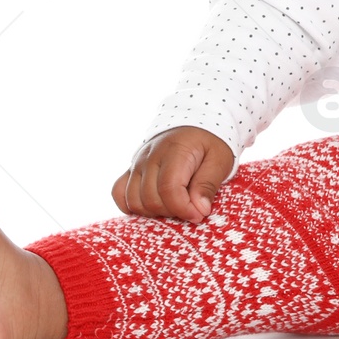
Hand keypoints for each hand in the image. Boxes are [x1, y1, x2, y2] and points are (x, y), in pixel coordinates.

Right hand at [112, 126, 234, 221]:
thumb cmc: (210, 142)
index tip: (199, 214)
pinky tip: (152, 207)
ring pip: (133, 200)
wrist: (195, 124)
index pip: (169, 189)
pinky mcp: (131, 169)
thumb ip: (208, 185)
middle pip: (151, 199)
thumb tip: (200, 211)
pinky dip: (132, 206)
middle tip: (191, 209)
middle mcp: (150, 156)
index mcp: (174, 151)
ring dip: (155, 212)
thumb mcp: (220, 160)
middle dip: (173, 212)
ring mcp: (137, 163)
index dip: (183, 209)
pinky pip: (119, 193)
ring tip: (175, 206)